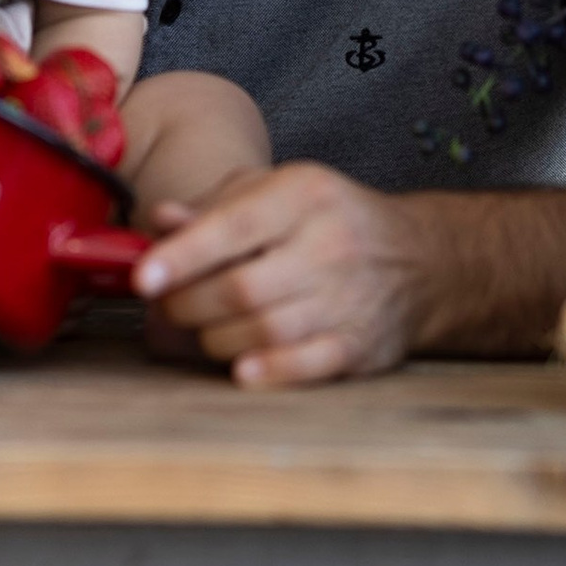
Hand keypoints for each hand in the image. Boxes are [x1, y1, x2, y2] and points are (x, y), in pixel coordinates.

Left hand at [129, 161, 435, 384]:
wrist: (420, 259)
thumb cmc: (329, 223)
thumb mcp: (276, 193)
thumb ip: (215, 208)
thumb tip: (159, 221)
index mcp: (303, 196)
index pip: (233, 227)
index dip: (182, 256)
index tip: (144, 278)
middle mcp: (330, 244)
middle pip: (240, 288)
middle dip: (188, 305)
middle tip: (170, 306)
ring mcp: (348, 298)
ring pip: (263, 331)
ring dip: (216, 339)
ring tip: (205, 330)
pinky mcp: (360, 343)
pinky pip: (307, 364)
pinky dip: (269, 371)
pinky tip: (242, 370)